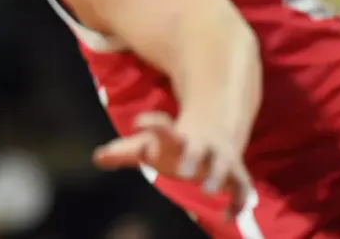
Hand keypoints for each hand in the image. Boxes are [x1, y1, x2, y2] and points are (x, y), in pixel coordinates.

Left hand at [93, 111, 250, 219]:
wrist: (214, 131)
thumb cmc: (173, 143)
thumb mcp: (149, 144)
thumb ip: (125, 151)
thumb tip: (98, 158)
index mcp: (175, 137)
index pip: (163, 128)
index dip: (152, 123)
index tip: (139, 121)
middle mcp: (200, 145)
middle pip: (197, 148)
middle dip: (191, 158)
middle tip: (182, 172)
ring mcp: (220, 158)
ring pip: (223, 166)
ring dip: (217, 177)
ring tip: (207, 191)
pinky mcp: (236, 174)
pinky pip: (242, 188)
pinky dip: (238, 202)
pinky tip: (227, 217)